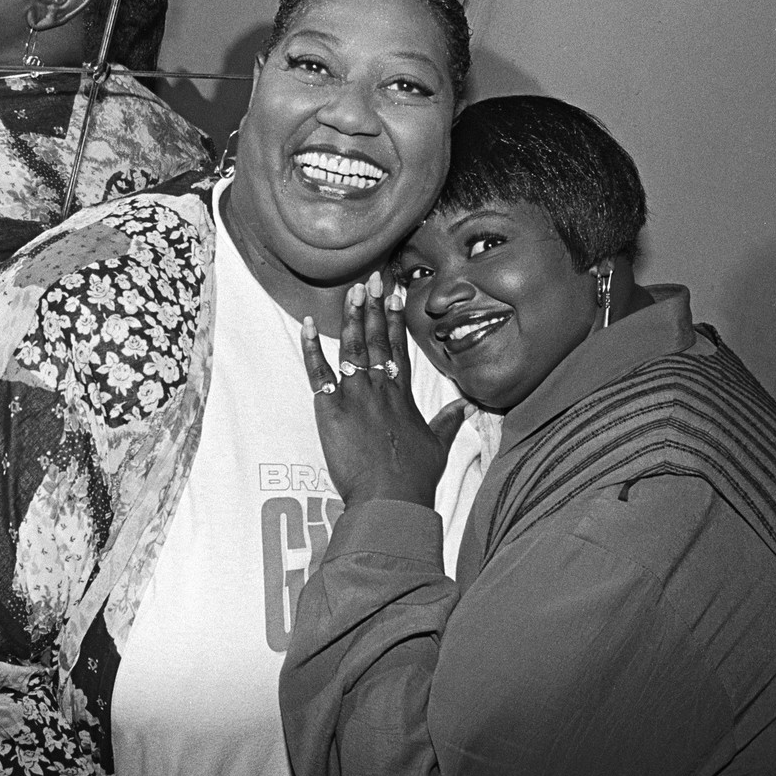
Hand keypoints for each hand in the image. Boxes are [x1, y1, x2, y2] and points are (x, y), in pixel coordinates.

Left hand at [302, 271, 468, 507]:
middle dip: (373, 307)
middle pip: (376, 339)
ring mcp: (355, 396)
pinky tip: (308, 325)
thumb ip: (449, 422)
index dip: (395, 320)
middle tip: (370, 278)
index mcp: (402, 396)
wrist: (389, 497)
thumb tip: (468, 405)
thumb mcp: (437, 446)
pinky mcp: (331, 409)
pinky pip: (318, 372)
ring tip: (351, 291)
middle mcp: (380, 388)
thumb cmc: (414, 478)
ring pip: (352, 348)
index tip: (394, 295)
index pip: (398, 348)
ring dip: (350, 317)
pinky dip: (311, 348)